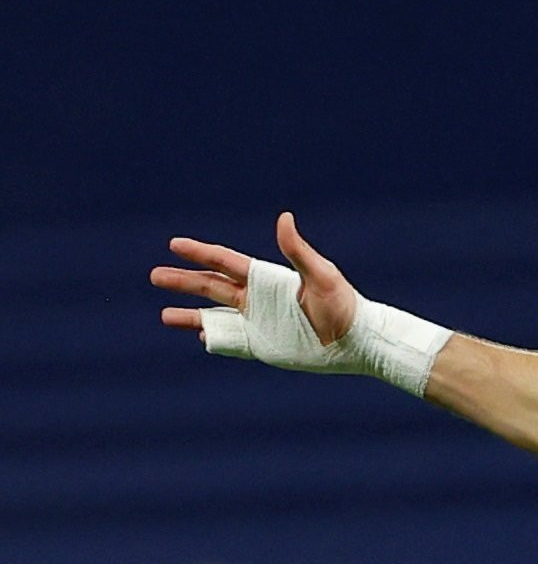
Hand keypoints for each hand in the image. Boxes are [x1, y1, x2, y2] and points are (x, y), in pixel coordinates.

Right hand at [152, 211, 359, 350]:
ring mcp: (258, 323)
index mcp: (266, 279)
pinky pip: (232, 342)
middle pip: (211, 287)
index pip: (225, 262)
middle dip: (183, 281)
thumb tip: (284, 217)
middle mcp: (257, 300)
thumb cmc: (343, 306)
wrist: (356, 341)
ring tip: (163, 315)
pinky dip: (214, 338)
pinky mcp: (264, 345)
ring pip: (215, 316)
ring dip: (190, 314)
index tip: (175, 245)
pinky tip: (199, 335)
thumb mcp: (321, 275)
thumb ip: (297, 250)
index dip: (200, 253)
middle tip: (155, 275)